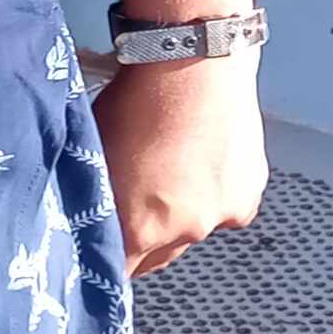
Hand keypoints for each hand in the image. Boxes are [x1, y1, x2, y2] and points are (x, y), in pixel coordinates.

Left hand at [93, 56, 266, 278]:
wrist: (193, 59)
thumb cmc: (139, 96)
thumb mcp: (98, 151)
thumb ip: (96, 197)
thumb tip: (85, 218)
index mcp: (139, 228)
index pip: (117, 274)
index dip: (107, 263)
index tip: (100, 254)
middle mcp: (185, 230)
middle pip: (157, 258)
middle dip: (142, 239)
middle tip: (132, 203)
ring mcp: (222, 214)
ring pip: (193, 230)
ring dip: (180, 212)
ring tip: (168, 168)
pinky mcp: (247, 194)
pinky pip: (224, 207)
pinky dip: (212, 192)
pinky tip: (198, 159)